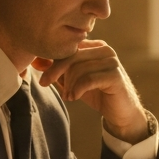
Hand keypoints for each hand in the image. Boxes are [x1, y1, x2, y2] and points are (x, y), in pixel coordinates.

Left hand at [33, 40, 148, 143]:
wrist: (120, 112)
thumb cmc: (98, 94)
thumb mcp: (75, 81)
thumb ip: (61, 71)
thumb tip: (38, 63)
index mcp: (95, 46)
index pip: (69, 48)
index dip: (53, 62)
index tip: (43, 78)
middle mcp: (105, 50)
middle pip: (72, 56)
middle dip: (56, 71)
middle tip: (46, 84)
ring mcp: (111, 61)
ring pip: (79, 68)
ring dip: (68, 85)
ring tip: (68, 96)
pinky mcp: (115, 75)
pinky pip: (88, 79)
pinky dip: (77, 89)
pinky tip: (75, 97)